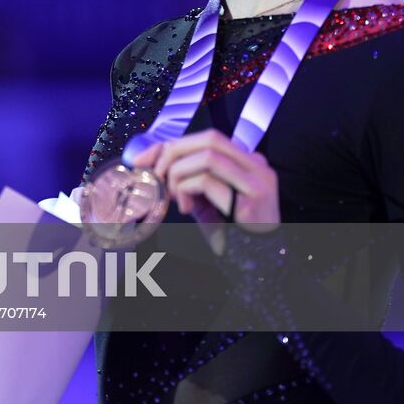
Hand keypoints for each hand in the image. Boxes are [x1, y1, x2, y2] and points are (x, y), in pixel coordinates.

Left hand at [129, 128, 279, 232]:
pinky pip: (206, 180)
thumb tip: (151, 161)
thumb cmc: (230, 235)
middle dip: (174, 153)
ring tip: (174, 196)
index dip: (173, 145)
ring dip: (179, 173)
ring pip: (207, 156)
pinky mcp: (251, 200)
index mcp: (249, 163)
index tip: (145, 161)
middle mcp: (258, 167)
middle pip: (209, 139)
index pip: (208, 138)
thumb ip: (186, 179)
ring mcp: (258, 182)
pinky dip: (186, 190)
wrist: (257, 264)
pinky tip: (187, 209)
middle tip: (157, 176)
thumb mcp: (205, 201)